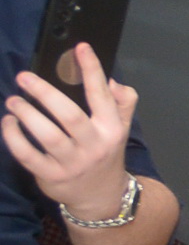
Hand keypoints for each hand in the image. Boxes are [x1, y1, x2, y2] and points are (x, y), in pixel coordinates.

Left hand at [1, 45, 139, 216]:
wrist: (100, 197)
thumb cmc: (104, 154)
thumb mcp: (120, 128)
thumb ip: (122, 102)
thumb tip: (111, 80)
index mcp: (111, 129)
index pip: (102, 96)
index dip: (92, 70)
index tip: (80, 48)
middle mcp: (94, 145)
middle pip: (69, 115)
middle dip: (45, 93)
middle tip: (24, 77)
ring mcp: (72, 162)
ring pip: (47, 135)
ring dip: (26, 114)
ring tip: (13, 101)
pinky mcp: (51, 175)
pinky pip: (28, 155)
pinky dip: (13, 137)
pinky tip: (8, 123)